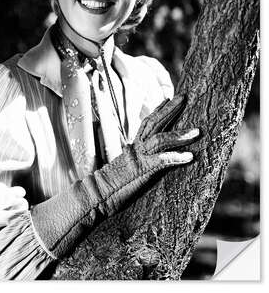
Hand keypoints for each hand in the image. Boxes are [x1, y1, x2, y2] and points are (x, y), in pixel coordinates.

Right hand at [31, 93, 198, 258]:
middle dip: (170, 110)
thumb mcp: (125, 172)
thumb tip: (144, 165)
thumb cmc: (108, 189)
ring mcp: (138, 157)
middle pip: (154, 123)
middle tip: (183, 96)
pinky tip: (190, 156)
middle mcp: (135, 148)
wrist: (94, 196)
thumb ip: (135, 165)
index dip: (158, 111)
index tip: (167, 98)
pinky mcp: (141, 169)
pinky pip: (161, 160)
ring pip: (161, 139)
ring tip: (197, 131)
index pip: (146, 124)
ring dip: (180, 134)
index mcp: (131, 148)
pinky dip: (176, 157)